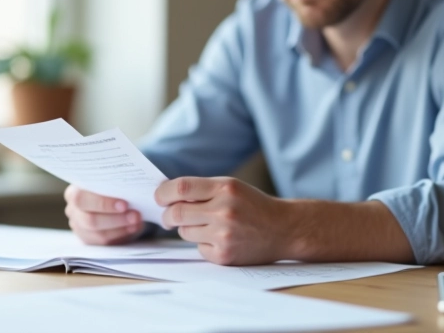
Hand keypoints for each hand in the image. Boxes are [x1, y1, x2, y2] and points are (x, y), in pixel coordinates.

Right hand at [64, 184, 143, 244]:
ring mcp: (79, 227)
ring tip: (137, 220)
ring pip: (98, 233)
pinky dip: (121, 234)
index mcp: (74, 192)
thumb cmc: (111, 187)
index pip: (81, 198)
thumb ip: (114, 183)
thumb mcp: (111, 182)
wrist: (112, 199)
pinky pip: (104, 242)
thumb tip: (133, 185)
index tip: (125, 204)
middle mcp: (73, 211)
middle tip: (135, 214)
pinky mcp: (88, 240)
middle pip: (89, 219)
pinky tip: (133, 227)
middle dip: (115, 218)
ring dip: (120, 227)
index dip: (103, 203)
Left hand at [155, 176, 292, 265]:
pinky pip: (198, 248)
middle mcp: (224, 210)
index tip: (159, 197)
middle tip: (169, 217)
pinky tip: (220, 239)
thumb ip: (203, 190)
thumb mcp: (232, 188)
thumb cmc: (254, 206)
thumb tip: (166, 195)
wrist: (285, 229)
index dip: (163, 193)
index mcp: (225, 188)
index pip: (181, 187)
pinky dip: (203, 244)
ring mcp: (224, 234)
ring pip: (184, 231)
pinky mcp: (225, 254)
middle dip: (167, 216)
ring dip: (188, 229)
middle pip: (177, 213)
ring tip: (207, 226)